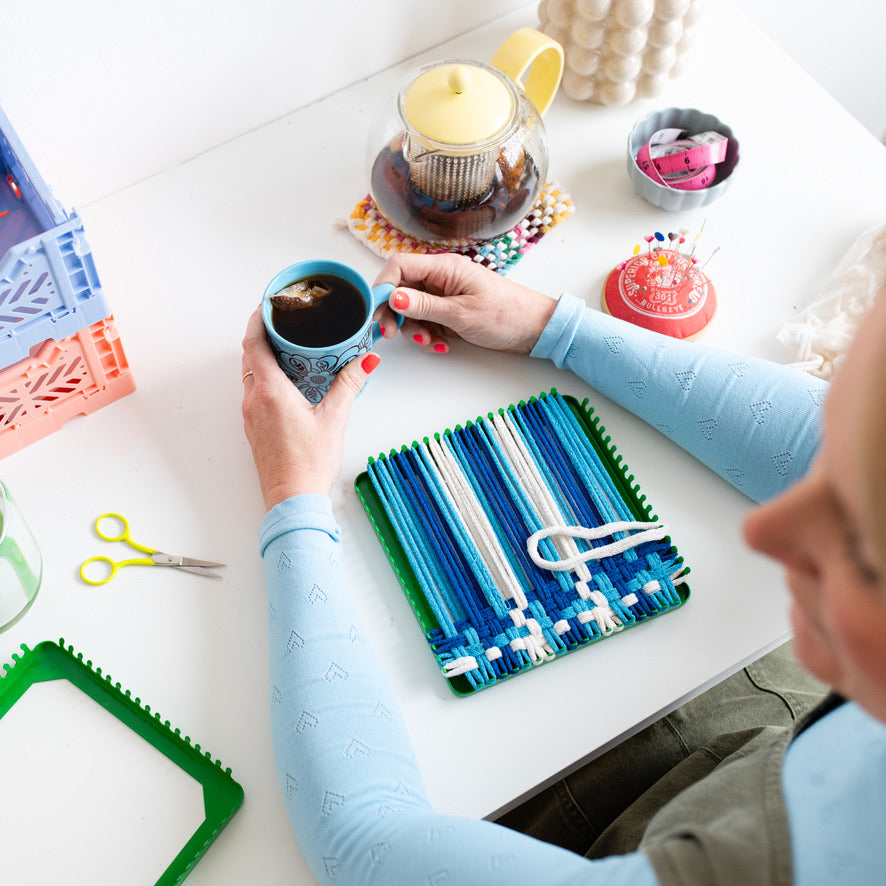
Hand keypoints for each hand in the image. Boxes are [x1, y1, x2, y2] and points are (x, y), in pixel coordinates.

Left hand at [240, 307, 380, 508]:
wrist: (292, 499)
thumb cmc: (308, 463)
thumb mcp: (335, 418)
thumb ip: (350, 383)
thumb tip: (366, 358)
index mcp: (270, 391)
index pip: (253, 342)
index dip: (257, 319)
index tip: (268, 304)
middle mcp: (254, 400)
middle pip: (249, 355)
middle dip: (262, 334)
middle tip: (283, 321)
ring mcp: (250, 415)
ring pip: (251, 374)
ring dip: (263, 357)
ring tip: (288, 347)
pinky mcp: (254, 428)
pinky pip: (254, 392)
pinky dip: (266, 378)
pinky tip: (287, 382)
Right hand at [373, 253, 556, 353]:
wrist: (534, 329)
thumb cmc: (506, 315)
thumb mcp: (460, 313)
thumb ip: (424, 306)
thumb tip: (394, 297)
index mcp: (444, 267)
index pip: (398, 266)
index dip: (383, 287)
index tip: (377, 312)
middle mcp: (441, 277)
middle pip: (401, 289)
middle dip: (396, 314)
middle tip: (393, 335)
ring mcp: (445, 295)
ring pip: (412, 309)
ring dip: (415, 329)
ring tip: (431, 343)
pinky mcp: (450, 311)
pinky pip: (427, 321)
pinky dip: (428, 335)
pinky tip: (441, 345)